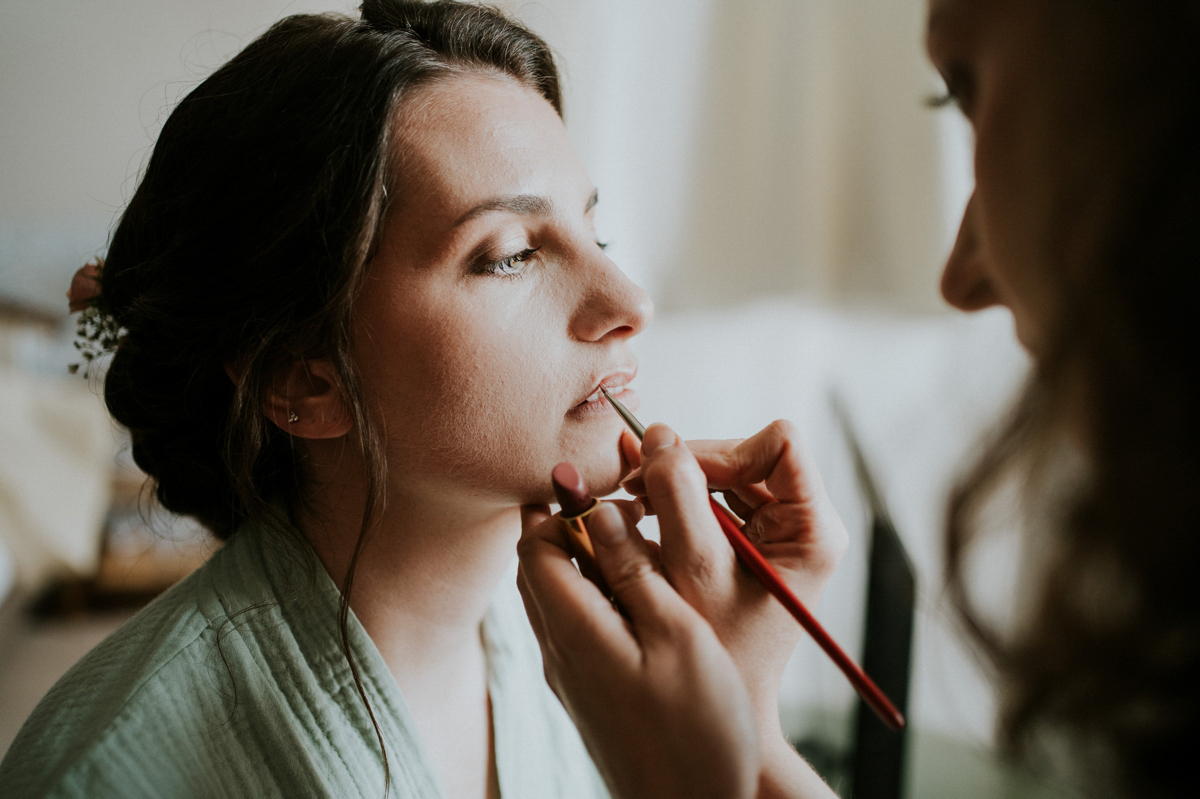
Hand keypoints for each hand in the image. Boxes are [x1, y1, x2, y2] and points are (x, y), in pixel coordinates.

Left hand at [517, 501, 757, 798]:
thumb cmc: (699, 730)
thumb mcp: (677, 636)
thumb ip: (634, 570)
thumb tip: (597, 511)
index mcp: (574, 631)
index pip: (533, 547)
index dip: (561, 507)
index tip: (609, 490)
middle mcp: (559, 652)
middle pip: (537, 568)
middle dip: (567, 526)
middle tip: (623, 504)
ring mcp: (571, 677)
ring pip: (556, 596)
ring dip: (585, 559)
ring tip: (640, 540)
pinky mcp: (589, 694)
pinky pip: (575, 625)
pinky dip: (597, 593)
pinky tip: (644, 593)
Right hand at [620, 421, 848, 740]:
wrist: (723, 705)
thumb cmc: (719, 650)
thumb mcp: (696, 568)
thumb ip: (678, 497)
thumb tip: (658, 433)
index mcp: (813, 529)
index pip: (779, 444)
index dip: (723, 450)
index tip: (672, 477)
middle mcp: (802, 523)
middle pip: (746, 454)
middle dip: (688, 466)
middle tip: (634, 488)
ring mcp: (777, 531)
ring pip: (724, 473)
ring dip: (677, 483)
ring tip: (635, 505)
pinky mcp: (750, 541)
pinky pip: (713, 497)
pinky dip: (676, 502)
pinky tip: (647, 520)